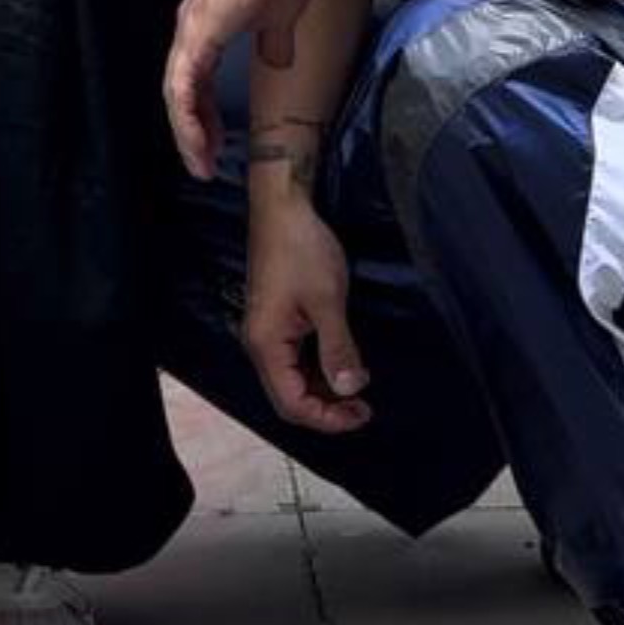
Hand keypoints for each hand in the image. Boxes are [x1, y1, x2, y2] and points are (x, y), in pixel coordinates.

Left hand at [165, 0, 312, 179]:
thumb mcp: (278, 19)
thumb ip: (273, 42)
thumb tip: (278, 60)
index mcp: (207, 25)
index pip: (195, 78)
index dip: (204, 111)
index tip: (217, 139)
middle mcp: (191, 29)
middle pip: (181, 91)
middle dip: (194, 128)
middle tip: (205, 160)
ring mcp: (189, 33)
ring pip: (176, 96)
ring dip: (188, 133)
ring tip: (200, 163)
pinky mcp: (194, 39)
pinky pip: (181, 91)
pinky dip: (188, 121)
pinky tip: (197, 143)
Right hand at [242, 199, 369, 433]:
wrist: (283, 206)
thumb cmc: (301, 249)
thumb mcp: (327, 300)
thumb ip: (338, 348)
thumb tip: (351, 390)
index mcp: (266, 345)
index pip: (292, 404)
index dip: (327, 418)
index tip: (362, 413)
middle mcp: (260, 345)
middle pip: (289, 397)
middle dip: (326, 408)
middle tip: (363, 407)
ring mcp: (266, 331)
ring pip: (292, 379)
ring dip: (323, 389)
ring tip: (357, 387)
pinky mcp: (276, 319)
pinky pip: (294, 359)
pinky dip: (317, 368)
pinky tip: (340, 362)